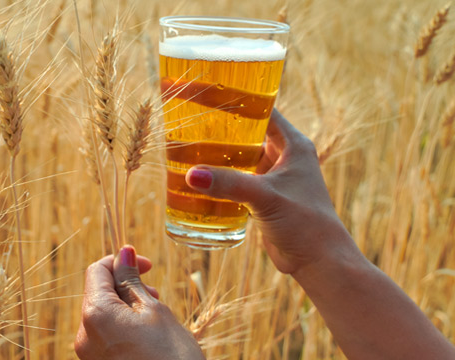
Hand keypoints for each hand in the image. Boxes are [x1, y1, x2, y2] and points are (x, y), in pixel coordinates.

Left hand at [75, 245, 204, 359]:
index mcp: (95, 314)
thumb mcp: (154, 311)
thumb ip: (132, 281)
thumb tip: (123, 253)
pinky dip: (123, 328)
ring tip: (155, 319)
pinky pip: (106, 337)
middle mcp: (84, 335)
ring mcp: (89, 355)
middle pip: (98, 293)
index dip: (121, 261)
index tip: (148, 266)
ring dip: (126, 308)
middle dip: (125, 287)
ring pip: (103, 316)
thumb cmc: (171, 356)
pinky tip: (147, 337)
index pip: (97, 271)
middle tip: (156, 295)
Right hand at [185, 110, 355, 274]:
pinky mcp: (265, 197)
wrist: (318, 262)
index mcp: (293, 145)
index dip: (239, 101)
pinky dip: (222, 177)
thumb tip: (191, 175)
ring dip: (220, 154)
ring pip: (242, 157)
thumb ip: (229, 184)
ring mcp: (274, 177)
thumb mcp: (264, 197)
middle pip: (249, 132)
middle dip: (223, 128)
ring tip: (189, 146)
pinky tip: (201, 178)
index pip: (264, 111)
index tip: (210, 95)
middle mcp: (284, 157)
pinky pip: (239, 179)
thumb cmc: (304, 223)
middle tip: (191, 122)